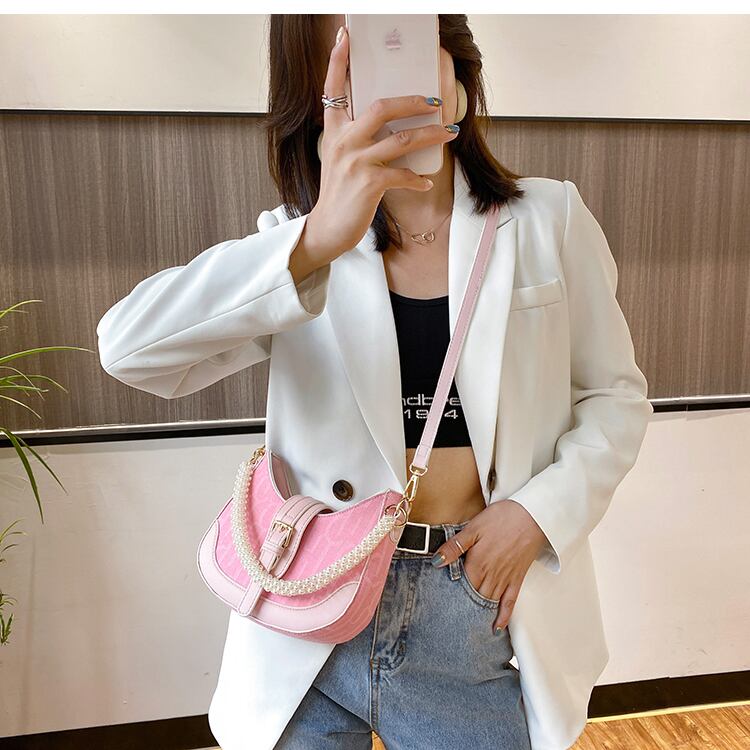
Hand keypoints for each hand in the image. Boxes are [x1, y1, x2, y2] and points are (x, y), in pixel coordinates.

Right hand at [307, 24, 458, 259]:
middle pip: (381, 107)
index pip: (332, 88)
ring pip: (401, 140)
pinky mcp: (368, 184)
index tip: (346, 36)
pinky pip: (402, 174)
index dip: (339, 61)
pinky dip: (418, 179)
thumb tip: (391, 128)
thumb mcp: (341, 160)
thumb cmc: (340, 194)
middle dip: (413, 102)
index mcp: (334, 131)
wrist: (328, 228)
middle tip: (435, 102)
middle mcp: (343, 141)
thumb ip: (358, 140)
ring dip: (430, 136)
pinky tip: (426, 182)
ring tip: (448, 133)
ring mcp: (355, 162)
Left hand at [430, 500, 549, 631]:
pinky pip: (510, 602)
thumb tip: (436, 562)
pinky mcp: (518, 579)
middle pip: (473, 597)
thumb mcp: (473, 527)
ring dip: (478, 615)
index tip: (439, 607)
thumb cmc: (502, 518)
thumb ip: (455, 546)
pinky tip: (497, 627)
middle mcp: (491, 575)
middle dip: (462, 609)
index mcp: (477, 563)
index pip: (459, 586)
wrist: (532, 516)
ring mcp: (505, 579)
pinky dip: (503, 616)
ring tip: (466, 628)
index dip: (449, 596)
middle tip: (450, 622)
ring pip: (489, 602)